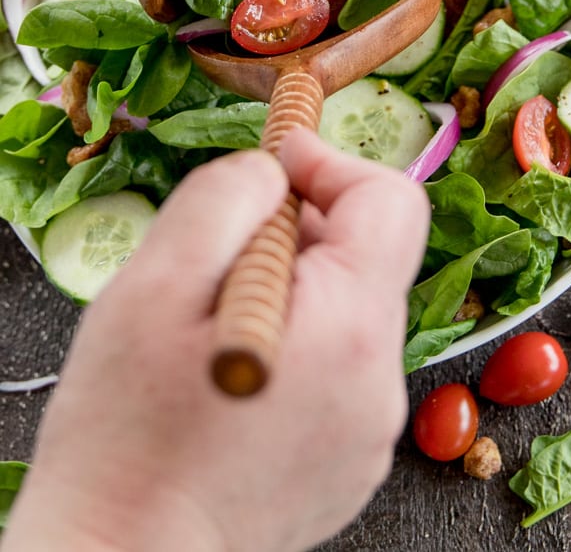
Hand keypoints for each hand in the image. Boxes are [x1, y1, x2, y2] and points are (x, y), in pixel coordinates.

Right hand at [2, 130, 429, 551]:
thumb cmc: (126, 438)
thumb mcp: (155, 287)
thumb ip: (224, 200)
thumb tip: (274, 172)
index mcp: (348, 327)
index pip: (391, 202)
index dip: (332, 166)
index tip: (278, 164)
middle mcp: (379, 380)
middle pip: (366, 257)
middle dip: (299, 233)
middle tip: (220, 261)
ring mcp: (369, 428)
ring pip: (346, 312)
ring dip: (290, 292)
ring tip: (215, 331)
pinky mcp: (349, 459)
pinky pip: (337, 368)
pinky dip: (294, 348)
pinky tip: (232, 381)